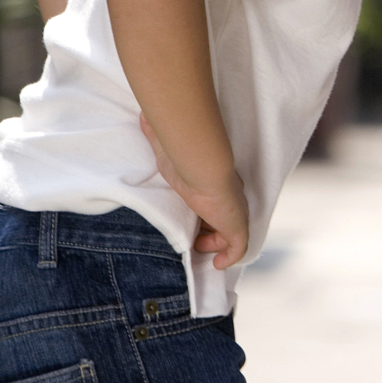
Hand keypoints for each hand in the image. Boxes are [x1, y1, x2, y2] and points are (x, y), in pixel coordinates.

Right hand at [140, 114, 249, 269]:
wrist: (204, 163)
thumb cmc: (186, 157)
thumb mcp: (165, 148)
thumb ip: (155, 135)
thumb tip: (143, 118)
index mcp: (212, 181)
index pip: (212, 200)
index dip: (203, 212)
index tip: (190, 221)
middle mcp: (225, 197)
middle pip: (221, 218)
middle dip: (208, 230)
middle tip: (192, 239)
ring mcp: (232, 213)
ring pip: (229, 235)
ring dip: (215, 243)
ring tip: (198, 248)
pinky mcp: (236, 227)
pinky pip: (237, 248)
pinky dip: (229, 257)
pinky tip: (218, 264)